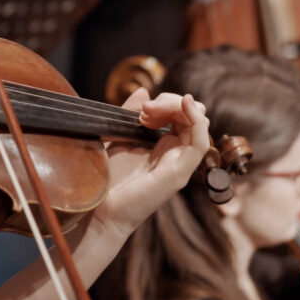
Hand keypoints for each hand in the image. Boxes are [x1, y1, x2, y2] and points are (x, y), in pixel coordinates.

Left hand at [94, 88, 210, 236]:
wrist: (99, 209)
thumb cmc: (106, 179)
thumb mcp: (118, 136)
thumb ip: (131, 113)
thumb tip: (144, 90)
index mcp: (165, 145)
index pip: (182, 114)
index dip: (167, 103)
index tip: (142, 108)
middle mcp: (176, 154)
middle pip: (192, 116)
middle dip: (171, 102)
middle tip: (144, 110)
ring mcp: (180, 164)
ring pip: (198, 124)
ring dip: (177, 107)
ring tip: (149, 111)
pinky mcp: (179, 174)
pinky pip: (200, 142)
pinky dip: (196, 119)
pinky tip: (184, 104)